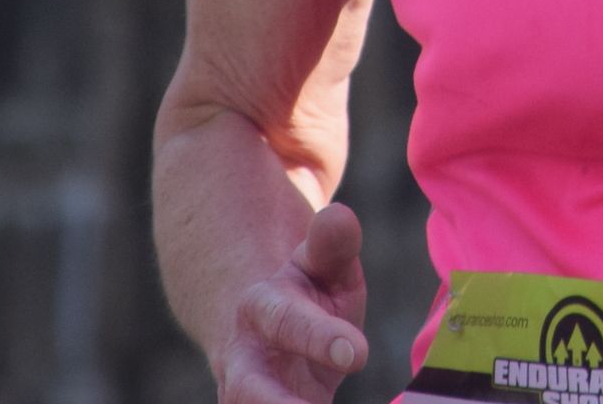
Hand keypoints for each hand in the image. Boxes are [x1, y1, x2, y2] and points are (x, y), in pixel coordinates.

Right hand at [213, 202, 368, 403]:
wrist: (256, 327)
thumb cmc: (308, 292)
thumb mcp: (323, 265)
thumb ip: (332, 245)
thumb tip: (340, 216)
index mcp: (263, 308)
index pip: (288, 323)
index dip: (320, 337)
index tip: (358, 352)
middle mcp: (244, 362)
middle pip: (247, 392)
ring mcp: (244, 399)